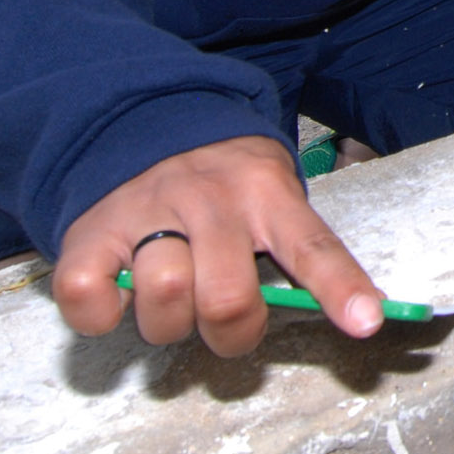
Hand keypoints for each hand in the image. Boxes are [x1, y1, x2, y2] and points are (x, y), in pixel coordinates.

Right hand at [53, 135, 384, 355]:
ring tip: (174, 301)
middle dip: (232, 333)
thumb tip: (350, 314)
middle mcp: (210, 199)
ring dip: (171, 323)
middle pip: (227, 297)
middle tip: (227, 322)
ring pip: (164, 296)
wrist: (145, 120)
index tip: (366, 324)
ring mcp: (147, 211)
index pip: (312, 246)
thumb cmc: (224, 183)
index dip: (340, 288)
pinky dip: (101, 315)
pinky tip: (119, 298)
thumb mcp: (272, 193)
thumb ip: (294, 246)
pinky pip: (87, 295)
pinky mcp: (90, 230)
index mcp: (267, 193)